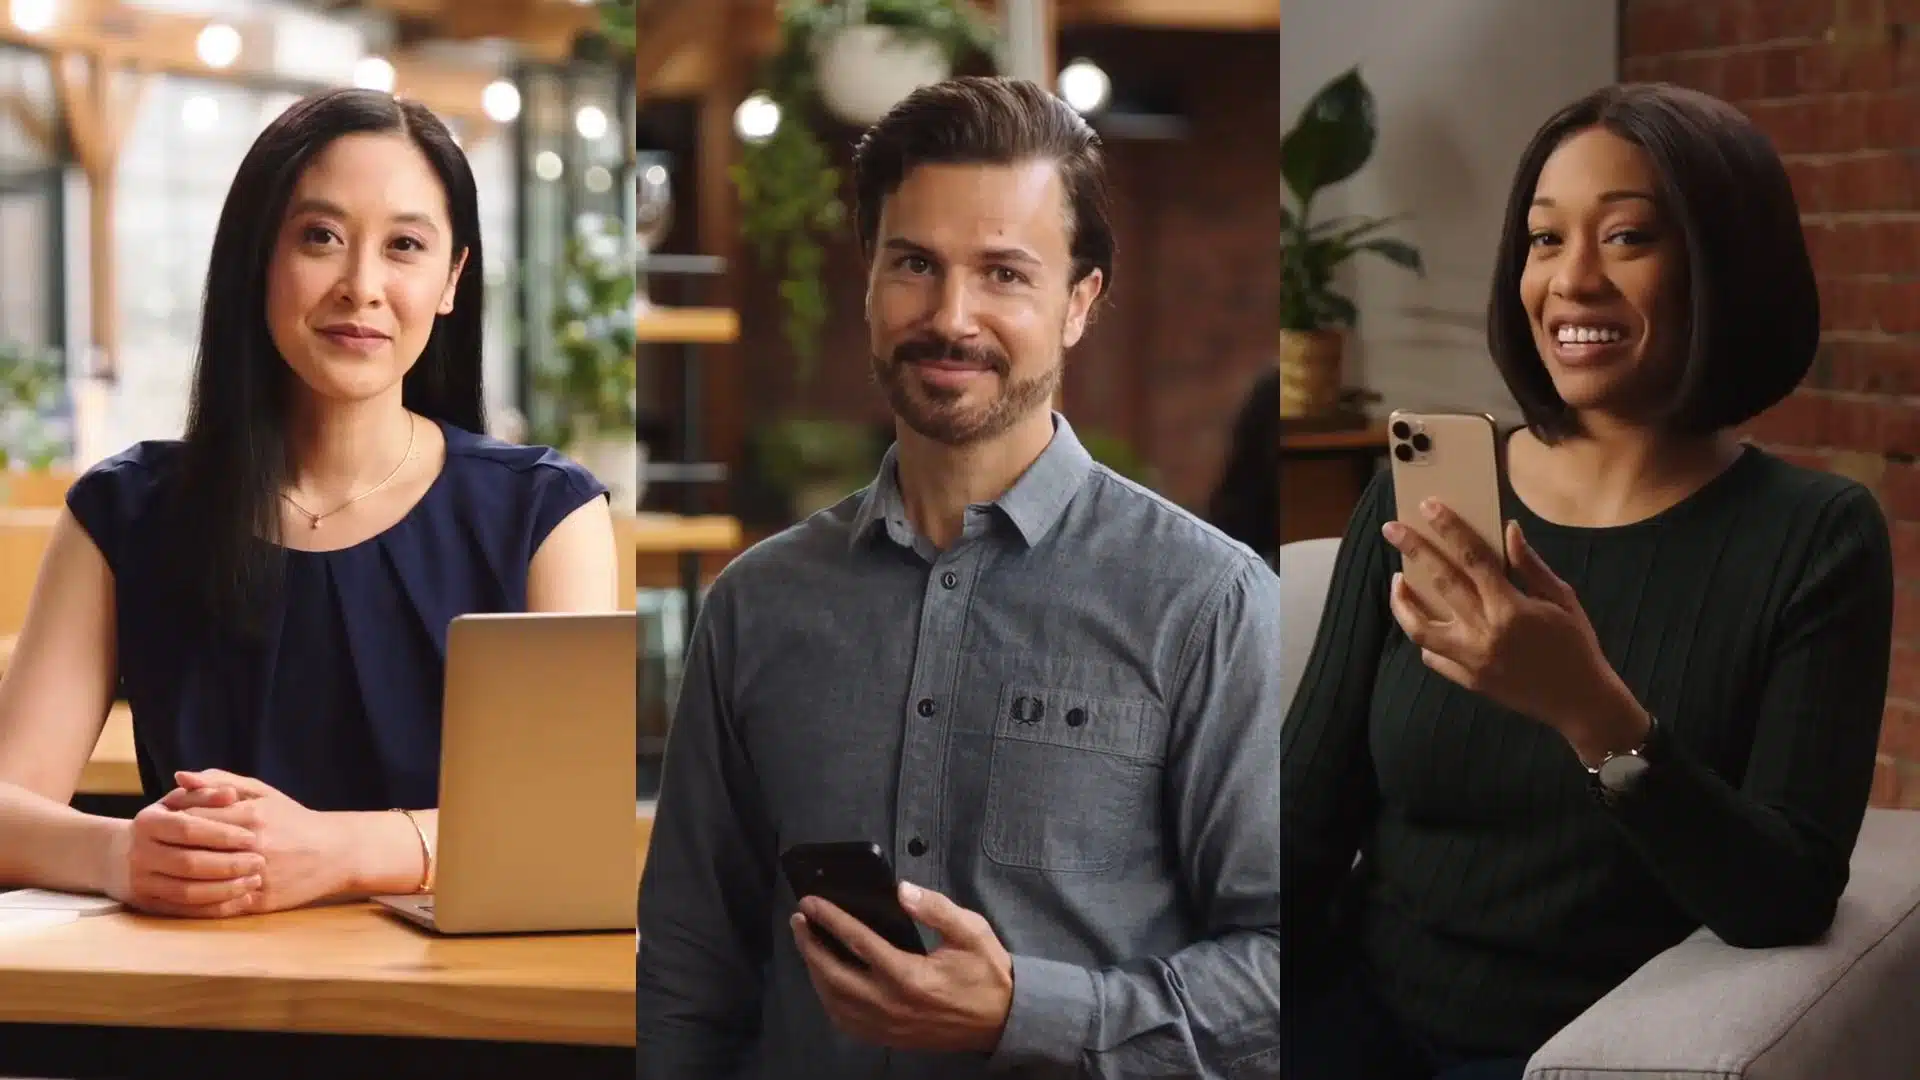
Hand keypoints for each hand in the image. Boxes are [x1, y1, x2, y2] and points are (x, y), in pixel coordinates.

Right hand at [104, 785, 264, 917]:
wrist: (118, 855)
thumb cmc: (163, 822)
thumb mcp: (178, 802)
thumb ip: (205, 794)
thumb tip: (230, 793)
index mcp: (147, 822)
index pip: (188, 829)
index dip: (221, 835)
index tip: (251, 837)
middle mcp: (139, 854)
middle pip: (188, 863)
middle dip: (229, 864)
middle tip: (260, 862)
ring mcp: (141, 882)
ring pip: (187, 892)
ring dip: (225, 889)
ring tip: (254, 881)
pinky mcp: (148, 905)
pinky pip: (185, 911)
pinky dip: (215, 908)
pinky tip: (241, 900)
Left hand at [159, 770, 353, 913]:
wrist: (336, 852)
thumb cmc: (294, 820)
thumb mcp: (263, 794)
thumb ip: (221, 782)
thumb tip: (179, 776)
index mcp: (252, 816)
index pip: (194, 818)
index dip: (171, 822)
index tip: (160, 824)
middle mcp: (254, 846)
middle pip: (194, 850)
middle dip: (169, 851)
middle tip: (155, 850)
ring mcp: (259, 875)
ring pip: (204, 881)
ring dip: (180, 879)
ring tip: (166, 873)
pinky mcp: (263, 900)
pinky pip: (221, 904)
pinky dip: (198, 903)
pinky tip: (184, 896)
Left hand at [791, 882, 1013, 1054]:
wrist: (1003, 1021)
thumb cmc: (987, 974)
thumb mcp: (971, 931)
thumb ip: (936, 908)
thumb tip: (901, 891)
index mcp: (910, 976)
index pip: (858, 942)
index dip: (830, 919)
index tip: (811, 902)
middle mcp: (891, 1004)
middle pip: (833, 974)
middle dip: (809, 945)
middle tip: (799, 920)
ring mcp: (887, 1025)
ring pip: (834, 1001)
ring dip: (814, 971)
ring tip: (807, 945)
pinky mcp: (889, 1037)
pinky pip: (846, 1022)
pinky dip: (828, 1000)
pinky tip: (825, 981)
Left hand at [1382, 499, 1648, 759]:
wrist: (1581, 703)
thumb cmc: (1576, 645)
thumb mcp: (1562, 599)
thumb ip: (1530, 566)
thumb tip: (1509, 529)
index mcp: (1511, 608)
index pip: (1472, 558)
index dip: (1449, 528)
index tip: (1429, 506)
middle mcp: (1485, 632)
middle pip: (1439, 582)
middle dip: (1413, 550)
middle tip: (1392, 529)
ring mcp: (1472, 660)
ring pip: (1420, 627)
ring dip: (1402, 601)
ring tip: (1397, 581)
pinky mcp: (1468, 680)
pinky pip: (1433, 657)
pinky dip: (1424, 638)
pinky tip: (1423, 620)